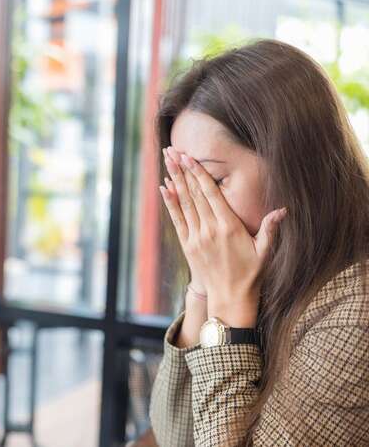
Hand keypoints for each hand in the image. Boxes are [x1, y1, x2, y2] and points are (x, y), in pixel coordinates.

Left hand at [160, 146, 286, 326]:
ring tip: (167, 161)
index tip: (190, 157)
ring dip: (174, 181)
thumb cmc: (251, 273)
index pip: (211, 194)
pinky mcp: (188, 246)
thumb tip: (283, 210)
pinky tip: (164, 188)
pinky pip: (177, 220)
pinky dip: (170, 203)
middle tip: (173, 150)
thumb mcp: (265, 251)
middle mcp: (209, 230)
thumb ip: (271, 228)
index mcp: (229, 227)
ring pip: (184, 203)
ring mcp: (196, 238)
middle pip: (194, 194)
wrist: (230, 298)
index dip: (199, 173)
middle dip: (183, 170)